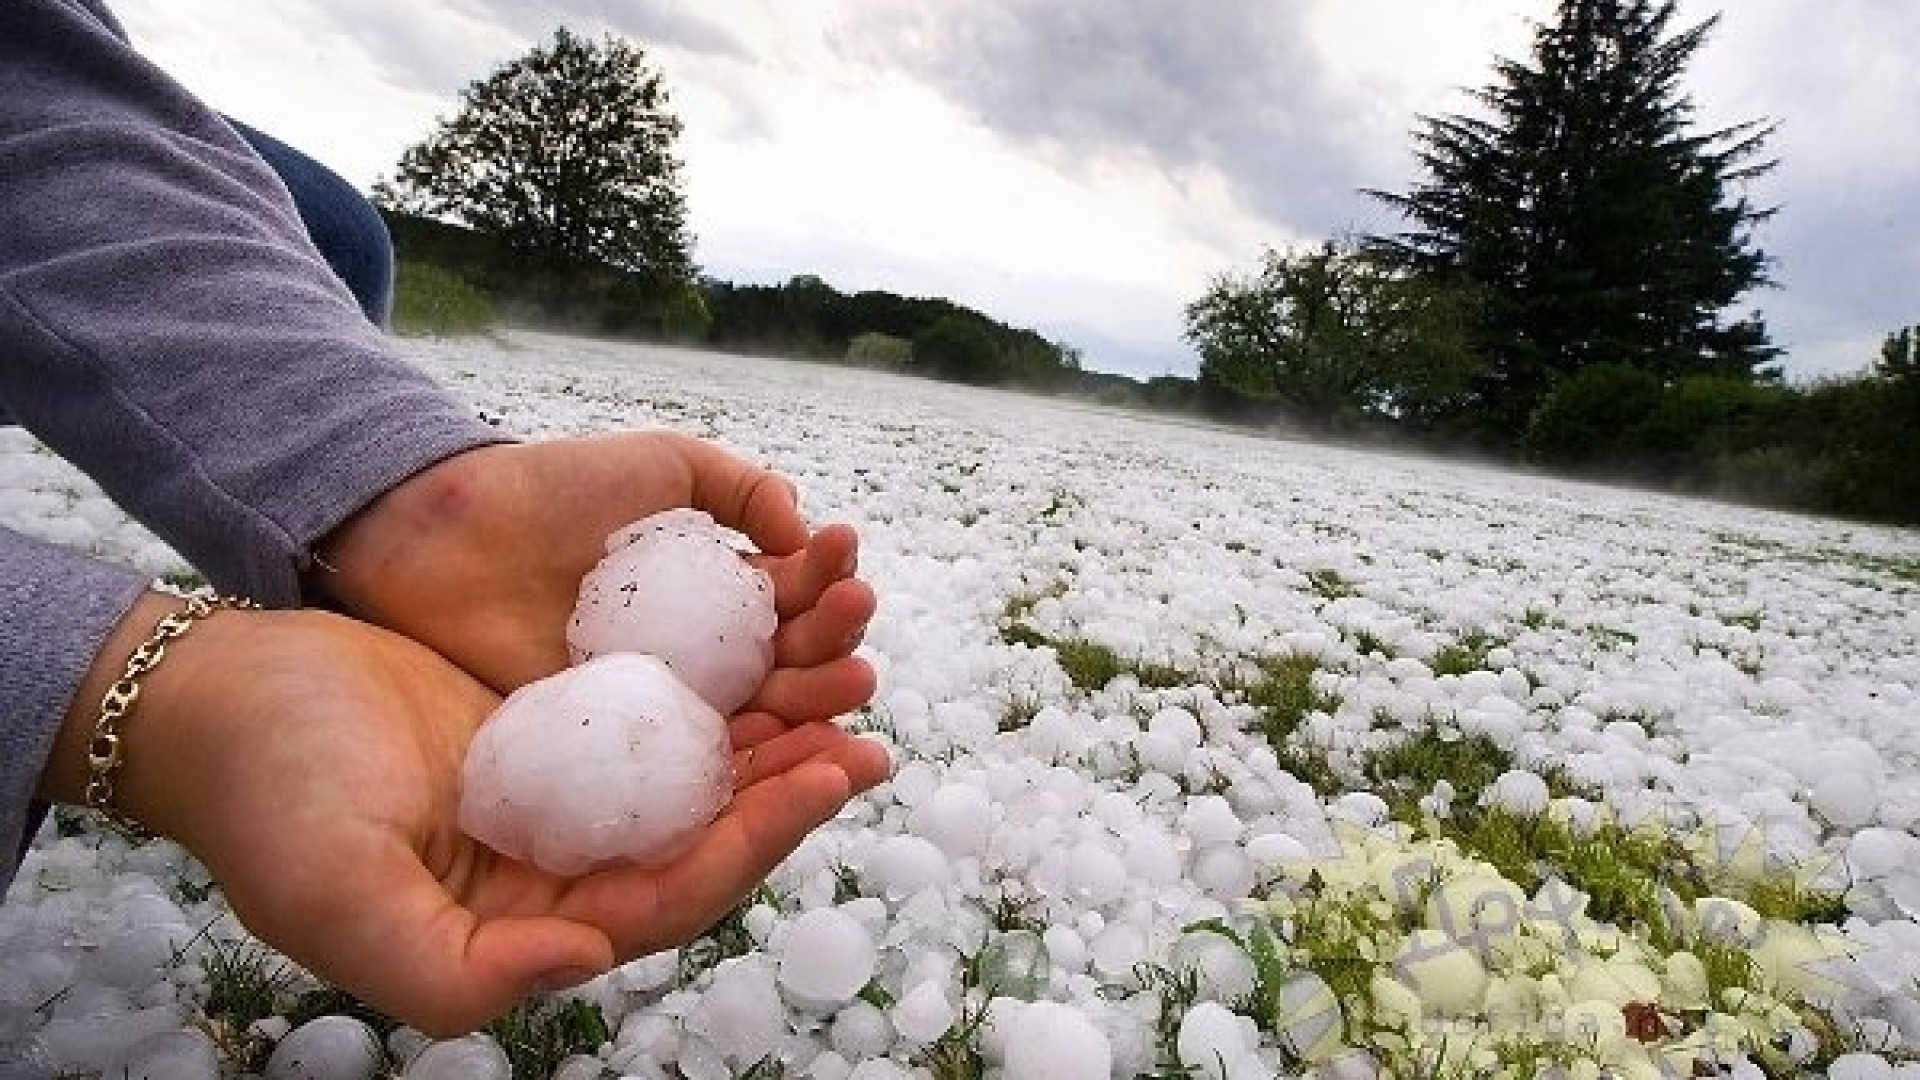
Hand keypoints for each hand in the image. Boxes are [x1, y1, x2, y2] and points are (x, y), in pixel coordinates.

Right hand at [44, 594, 890, 1035]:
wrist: (220, 696)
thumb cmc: (264, 796)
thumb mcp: (336, 893)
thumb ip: (452, 967)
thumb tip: (587, 960)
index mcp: (528, 922)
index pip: (674, 895)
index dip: (757, 842)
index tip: (829, 773)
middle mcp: (561, 868)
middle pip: (707, 836)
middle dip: (792, 788)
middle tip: (868, 729)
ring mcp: (563, 795)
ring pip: (695, 776)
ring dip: (772, 732)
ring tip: (844, 674)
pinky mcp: (557, 728)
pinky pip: (658, 714)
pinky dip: (717, 683)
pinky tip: (766, 639)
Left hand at [314, 432, 876, 720]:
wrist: (444, 536)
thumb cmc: (549, 491)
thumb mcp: (661, 465)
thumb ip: (740, 488)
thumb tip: (805, 529)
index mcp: (715, 590)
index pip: (793, 598)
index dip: (827, 581)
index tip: (843, 558)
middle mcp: (700, 654)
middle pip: (791, 662)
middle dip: (835, 644)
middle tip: (854, 625)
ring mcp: (663, 703)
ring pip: (760, 715)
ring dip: (817, 701)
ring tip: (852, 681)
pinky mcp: (619, 745)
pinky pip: (696, 762)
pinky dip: (752, 758)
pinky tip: (788, 740)